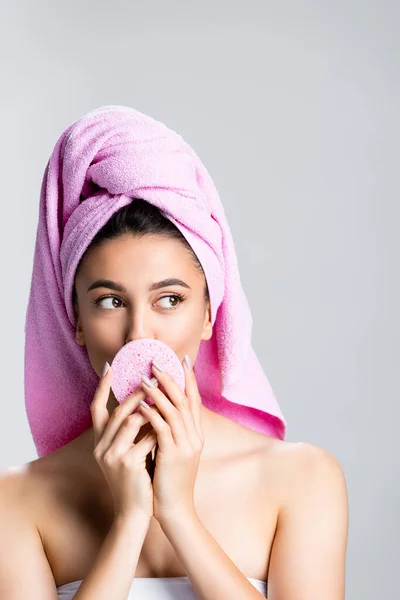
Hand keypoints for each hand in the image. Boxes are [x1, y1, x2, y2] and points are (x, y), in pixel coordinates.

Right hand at [90, 364, 158, 521]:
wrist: (134, 512)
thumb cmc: (135, 480)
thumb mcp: (126, 452)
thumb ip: (129, 430)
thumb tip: (142, 401)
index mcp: (99, 442)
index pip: (96, 408)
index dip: (102, 387)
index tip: (110, 366)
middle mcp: (101, 447)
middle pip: (118, 410)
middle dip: (136, 392)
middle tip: (151, 375)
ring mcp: (113, 456)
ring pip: (132, 420)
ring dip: (150, 407)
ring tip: (163, 396)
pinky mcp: (128, 464)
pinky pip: (147, 438)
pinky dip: (159, 428)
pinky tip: (170, 424)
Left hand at [138, 356, 203, 523]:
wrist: (175, 510)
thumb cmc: (170, 481)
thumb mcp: (176, 452)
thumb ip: (172, 432)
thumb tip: (160, 411)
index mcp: (196, 435)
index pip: (194, 400)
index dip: (189, 379)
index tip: (182, 360)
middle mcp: (194, 437)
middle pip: (185, 400)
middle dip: (171, 379)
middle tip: (157, 362)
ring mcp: (186, 446)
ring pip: (174, 411)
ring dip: (159, 393)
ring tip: (145, 379)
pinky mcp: (173, 456)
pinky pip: (162, 429)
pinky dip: (152, 414)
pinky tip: (141, 405)